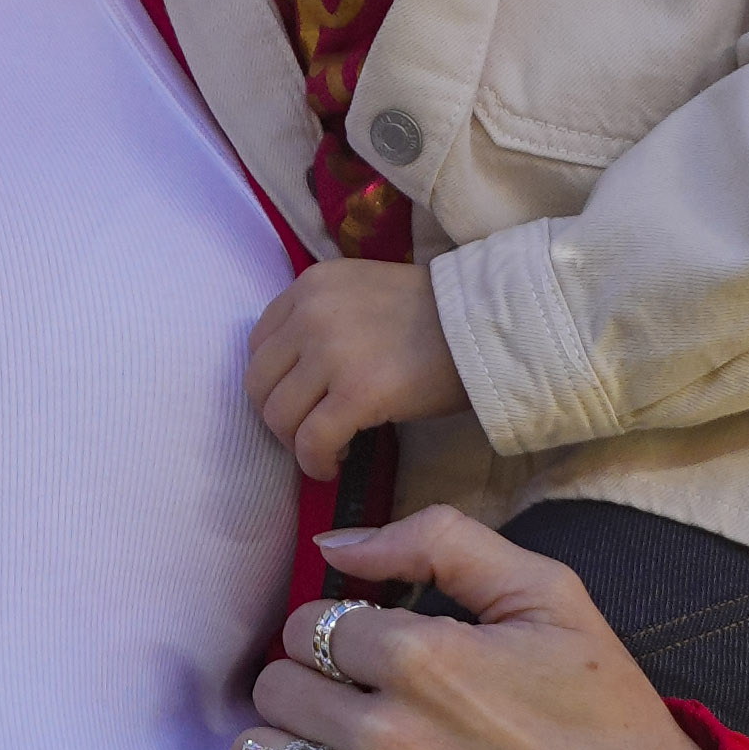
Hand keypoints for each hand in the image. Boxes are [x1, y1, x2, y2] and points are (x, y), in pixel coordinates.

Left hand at [229, 506, 724, 749]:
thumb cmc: (604, 713)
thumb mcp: (549, 595)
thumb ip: (441, 541)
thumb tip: (335, 542)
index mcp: (423, 656)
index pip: (307, 626)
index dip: (334, 635)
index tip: (368, 656)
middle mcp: (390, 738)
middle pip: (276, 690)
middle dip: (306, 687)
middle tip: (352, 705)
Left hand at [245, 263, 470, 468]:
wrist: (490, 325)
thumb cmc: (435, 315)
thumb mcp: (363, 294)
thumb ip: (323, 319)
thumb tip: (295, 375)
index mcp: (312, 285)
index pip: (259, 345)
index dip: (272, 383)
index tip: (297, 402)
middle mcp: (312, 313)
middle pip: (260, 384)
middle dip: (278, 418)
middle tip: (307, 433)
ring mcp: (332, 352)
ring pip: (279, 416)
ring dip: (297, 443)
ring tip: (327, 449)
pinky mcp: (356, 393)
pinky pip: (311, 442)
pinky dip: (316, 462)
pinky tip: (335, 465)